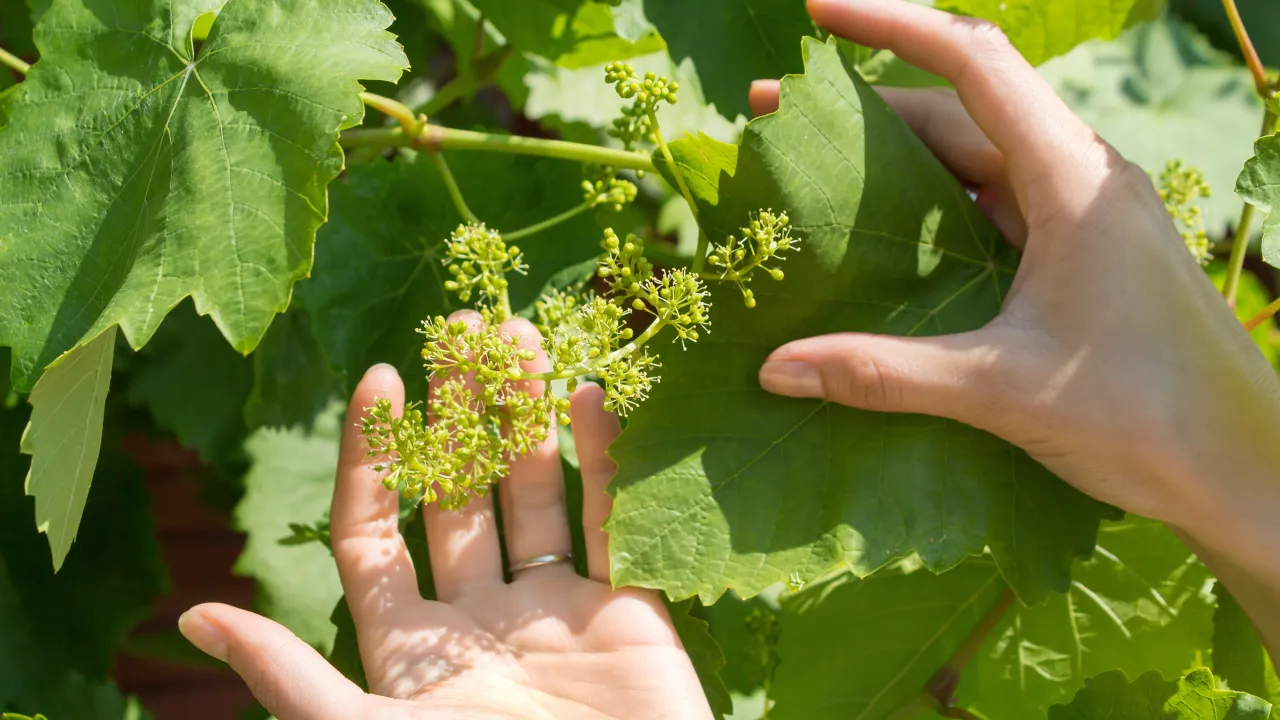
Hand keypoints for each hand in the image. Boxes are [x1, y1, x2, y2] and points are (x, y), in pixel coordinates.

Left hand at [178, 313, 711, 719]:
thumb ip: (290, 677)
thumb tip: (191, 615)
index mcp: (411, 648)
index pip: (375, 531)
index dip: (375, 455)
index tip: (381, 378)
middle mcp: (479, 617)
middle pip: (459, 494)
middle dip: (458, 413)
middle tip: (461, 330)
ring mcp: (553, 609)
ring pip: (532, 491)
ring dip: (527, 415)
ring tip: (520, 336)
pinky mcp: (627, 609)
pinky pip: (608, 518)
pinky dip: (604, 456)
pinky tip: (587, 393)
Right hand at [752, 0, 1279, 582]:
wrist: (1241, 470)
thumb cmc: (1143, 417)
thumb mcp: (1000, 389)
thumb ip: (885, 372)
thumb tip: (774, 368)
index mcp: (1072, 179)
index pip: (973, 64)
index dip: (892, 23)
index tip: (818, 10)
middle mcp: (1078, 178)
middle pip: (959, 109)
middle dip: (864, 106)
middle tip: (774, 115)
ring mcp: (1079, 216)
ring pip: (972, 160)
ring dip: (894, 159)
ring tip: (810, 172)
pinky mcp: (1077, 256)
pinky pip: (989, 208)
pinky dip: (929, 211)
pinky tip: (880, 240)